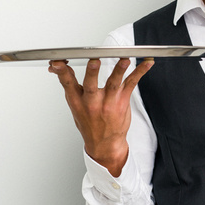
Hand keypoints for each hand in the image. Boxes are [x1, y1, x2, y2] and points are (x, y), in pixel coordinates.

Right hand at [49, 57, 153, 176]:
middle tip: (94, 61)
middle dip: (92, 72)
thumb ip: (69, 85)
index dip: (62, 72)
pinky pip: (132, 83)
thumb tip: (57, 67)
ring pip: (114, 83)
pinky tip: (146, 64)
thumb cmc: (90, 124)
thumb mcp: (75, 106)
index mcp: (77, 101)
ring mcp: (108, 102)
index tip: (58, 63)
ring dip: (119, 70)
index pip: (67, 83)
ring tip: (124, 60)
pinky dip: (140, 72)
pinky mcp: (122, 101)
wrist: (105, 144)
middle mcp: (92, 102)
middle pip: (91, 84)